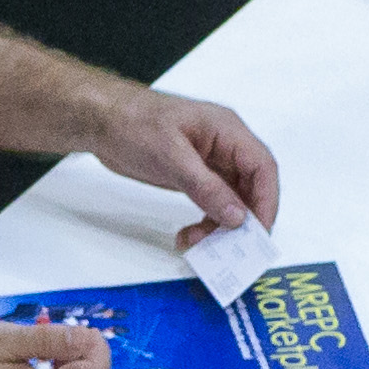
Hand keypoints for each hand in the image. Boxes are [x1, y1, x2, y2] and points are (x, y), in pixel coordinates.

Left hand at [94, 88, 280, 233]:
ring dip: (220, 225)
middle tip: (229, 248)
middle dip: (243, 220)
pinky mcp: (195, 175)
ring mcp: (210, 162)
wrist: (101, 120)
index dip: (267, 201)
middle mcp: (225, 146)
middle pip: (252, 187)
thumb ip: (206, 187)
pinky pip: (213, 203)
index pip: (263, 167)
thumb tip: (238, 216)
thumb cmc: (134, 123)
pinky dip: (205, 222)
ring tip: (196, 242)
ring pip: (232, 200)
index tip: (258, 233)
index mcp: (227, 130)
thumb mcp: (170, 156)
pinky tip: (188, 235)